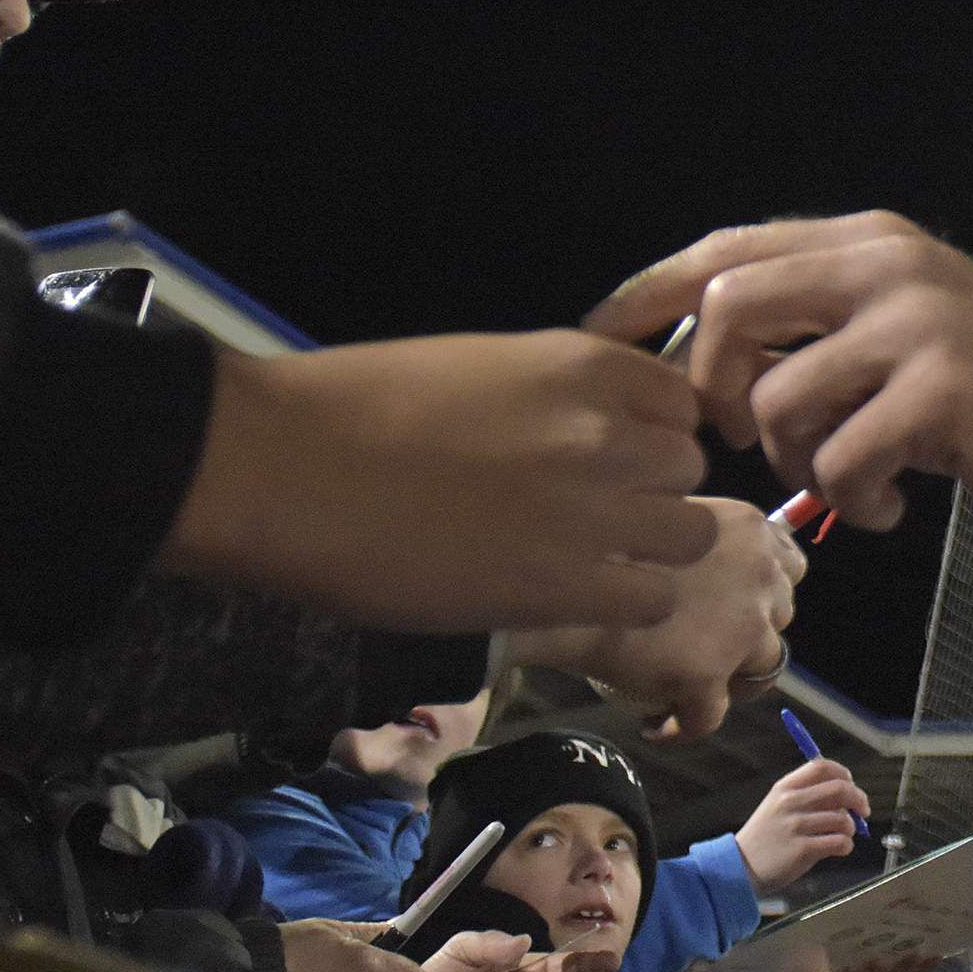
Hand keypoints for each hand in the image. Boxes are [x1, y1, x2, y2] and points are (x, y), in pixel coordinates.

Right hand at [157, 331, 716, 632]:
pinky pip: (651, 600)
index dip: (651, 437)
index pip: (677, 402)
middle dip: (651, 494)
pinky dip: (626, 605)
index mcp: (581, 365)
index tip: (615, 461)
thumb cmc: (353, 408)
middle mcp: (604, 432)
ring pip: (689, 535)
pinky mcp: (564, 586)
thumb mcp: (478, 368)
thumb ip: (553, 398)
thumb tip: (588, 433)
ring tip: (592, 564)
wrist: (282, 467)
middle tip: (595, 518)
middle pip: (687, 469)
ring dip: (650, 553)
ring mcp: (591, 510)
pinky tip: (577, 601)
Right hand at [510, 500, 805, 741]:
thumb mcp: (660, 515)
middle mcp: (759, 576)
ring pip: (763, 671)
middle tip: (707, 649)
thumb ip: (696, 538)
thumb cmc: (590, 543)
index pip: (790, 567)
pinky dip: (686, 727)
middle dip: (752, 634)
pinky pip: (709, 718)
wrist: (553, 587)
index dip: (765, 589)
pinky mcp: (706, 678)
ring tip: (689, 691)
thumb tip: (706, 563)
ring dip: (731, 682)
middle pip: (780, 617)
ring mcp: (740, 631)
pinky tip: (658, 727)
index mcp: (749, 529)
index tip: (736, 604)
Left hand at [586, 215, 972, 533]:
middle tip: (743, 439)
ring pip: (780, 398)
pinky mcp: (942, 391)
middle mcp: (884, 265)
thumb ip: (816, 318)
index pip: (723, 249)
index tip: (598, 344)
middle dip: (713, 389)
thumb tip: (703, 358)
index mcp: (863, 242)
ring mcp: (915, 324)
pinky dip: (850, 497)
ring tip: (839, 480)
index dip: (646, 296)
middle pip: (730, 308)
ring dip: (791, 461)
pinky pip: (842, 458)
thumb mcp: (900, 321)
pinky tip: (886, 504)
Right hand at [737, 758, 869, 890]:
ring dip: (852, 828)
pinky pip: (840, 842)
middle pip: (840, 789)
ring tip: (843, 836)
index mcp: (785, 787)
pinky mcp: (802, 849)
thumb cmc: (766, 838)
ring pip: (843, 818)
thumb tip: (849, 794)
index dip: (844, 774)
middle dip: (859, 799)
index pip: (822, 766)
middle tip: (864, 811)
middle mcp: (790, 802)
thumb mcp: (778, 807)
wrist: (740, 867)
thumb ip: (809, 797)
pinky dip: (846, 846)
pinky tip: (839, 849)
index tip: (852, 785)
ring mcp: (796, 826)